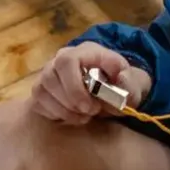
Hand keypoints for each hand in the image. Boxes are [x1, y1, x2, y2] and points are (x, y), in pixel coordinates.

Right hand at [31, 42, 152, 124]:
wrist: (111, 90)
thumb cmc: (119, 85)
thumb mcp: (132, 84)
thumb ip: (130, 83)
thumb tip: (121, 80)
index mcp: (84, 52)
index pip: (67, 61)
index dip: (74, 87)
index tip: (90, 107)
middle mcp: (60, 59)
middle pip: (50, 77)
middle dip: (70, 102)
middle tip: (90, 113)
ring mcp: (48, 74)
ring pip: (41, 91)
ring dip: (63, 110)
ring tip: (83, 116)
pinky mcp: (41, 90)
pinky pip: (37, 102)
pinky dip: (55, 113)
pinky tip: (71, 116)